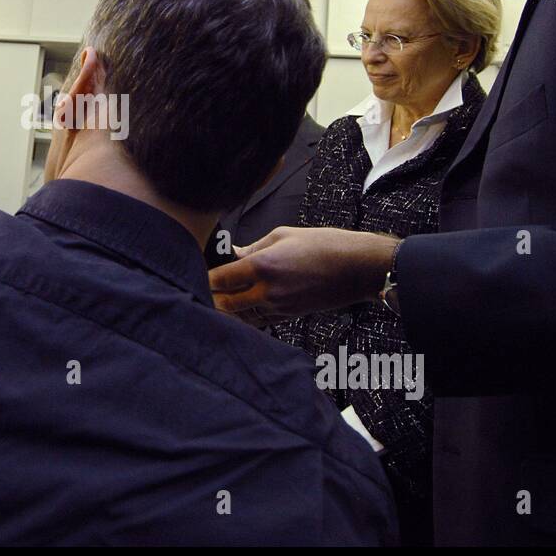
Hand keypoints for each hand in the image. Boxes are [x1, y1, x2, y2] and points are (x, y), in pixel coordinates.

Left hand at [208, 226, 398, 315]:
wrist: (358, 268)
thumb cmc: (325, 245)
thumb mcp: (284, 235)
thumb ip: (254, 246)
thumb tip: (235, 254)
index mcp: (263, 266)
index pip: (220, 280)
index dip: (205, 279)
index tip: (197, 274)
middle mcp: (268, 291)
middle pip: (226, 304)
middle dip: (213, 298)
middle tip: (205, 290)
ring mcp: (279, 307)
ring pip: (242, 317)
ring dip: (229, 311)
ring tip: (220, 301)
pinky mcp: (290, 316)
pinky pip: (260, 321)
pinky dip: (249, 316)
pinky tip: (244, 308)